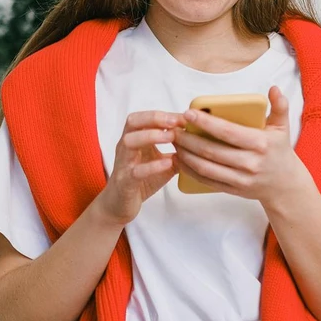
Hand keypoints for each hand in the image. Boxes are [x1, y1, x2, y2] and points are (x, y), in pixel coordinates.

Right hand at [94, 110, 185, 225]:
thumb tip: (200, 141)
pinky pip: (136, 171)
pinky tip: (167, 163)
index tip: (184, 116)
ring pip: (130, 142)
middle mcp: (126, 147)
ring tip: (171, 137)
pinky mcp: (125, 182)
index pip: (144, 117)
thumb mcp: (163, 163)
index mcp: (134, 139)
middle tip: (176, 122)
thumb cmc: (142, 180)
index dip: (163, 114)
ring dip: (151, 136)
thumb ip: (178, 151)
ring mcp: (123, 164)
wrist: (120, 205)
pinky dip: (152, 166)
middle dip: (155, 118)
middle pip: (133, 122)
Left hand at [173, 86, 310, 204]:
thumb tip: (274, 89)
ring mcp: (241, 179)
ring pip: (205, 167)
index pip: (228, 132)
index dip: (206, 123)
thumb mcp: (283, 128)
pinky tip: (181, 160)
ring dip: (186, 155)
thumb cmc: (279, 151)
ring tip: (175, 143)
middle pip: (211, 150)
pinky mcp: (233, 190)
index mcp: (260, 144)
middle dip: (188, 139)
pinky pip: (207, 181)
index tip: (188, 113)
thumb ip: (279, 107)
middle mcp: (250, 163)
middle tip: (174, 129)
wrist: (285, 185)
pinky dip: (190, 171)